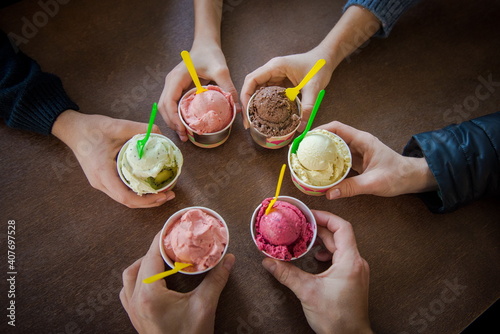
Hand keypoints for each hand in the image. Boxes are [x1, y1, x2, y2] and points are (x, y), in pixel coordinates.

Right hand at [52, 110, 174, 207]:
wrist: (72, 129)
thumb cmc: (91, 128)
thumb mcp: (117, 126)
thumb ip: (140, 129)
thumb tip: (161, 134)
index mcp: (103, 173)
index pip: (125, 197)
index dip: (146, 200)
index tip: (163, 195)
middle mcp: (101, 183)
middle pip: (128, 202)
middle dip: (151, 202)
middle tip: (170, 194)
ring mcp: (100, 183)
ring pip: (125, 199)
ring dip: (145, 198)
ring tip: (163, 191)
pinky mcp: (103, 180)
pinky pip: (122, 191)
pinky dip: (138, 192)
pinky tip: (150, 185)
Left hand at [120, 232, 234, 333]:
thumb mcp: (204, 306)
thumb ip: (216, 279)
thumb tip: (228, 259)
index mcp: (149, 294)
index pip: (152, 256)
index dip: (162, 238)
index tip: (172, 227)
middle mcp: (136, 300)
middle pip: (139, 264)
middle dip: (155, 250)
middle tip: (173, 244)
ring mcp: (132, 310)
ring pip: (128, 277)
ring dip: (143, 264)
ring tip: (162, 261)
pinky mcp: (135, 318)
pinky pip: (127, 292)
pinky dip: (137, 280)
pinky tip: (152, 281)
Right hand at [158, 42, 238, 141]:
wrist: (206, 43)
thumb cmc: (210, 53)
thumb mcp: (221, 69)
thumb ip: (228, 87)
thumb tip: (236, 108)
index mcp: (176, 78)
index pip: (168, 102)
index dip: (174, 118)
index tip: (184, 129)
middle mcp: (171, 83)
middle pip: (164, 108)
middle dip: (172, 123)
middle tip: (185, 137)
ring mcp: (172, 85)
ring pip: (166, 108)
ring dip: (173, 122)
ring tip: (185, 135)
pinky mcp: (177, 88)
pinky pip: (173, 105)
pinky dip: (177, 116)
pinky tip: (187, 124)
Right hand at [240, 50, 334, 130]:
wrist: (326, 59)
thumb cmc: (319, 67)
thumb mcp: (314, 87)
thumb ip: (308, 106)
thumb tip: (301, 126)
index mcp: (275, 67)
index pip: (251, 80)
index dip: (245, 96)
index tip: (247, 113)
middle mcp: (272, 70)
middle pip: (251, 86)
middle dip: (248, 104)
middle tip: (249, 123)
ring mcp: (275, 75)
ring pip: (258, 90)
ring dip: (255, 105)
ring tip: (255, 122)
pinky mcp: (280, 81)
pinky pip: (268, 93)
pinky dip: (265, 104)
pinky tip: (267, 116)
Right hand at [262, 210, 371, 333]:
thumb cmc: (337, 319)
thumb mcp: (307, 292)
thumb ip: (287, 274)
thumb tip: (269, 261)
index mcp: (350, 261)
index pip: (342, 227)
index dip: (325, 217)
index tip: (309, 214)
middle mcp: (357, 263)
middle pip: (339, 235)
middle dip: (319, 228)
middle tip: (301, 224)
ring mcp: (356, 271)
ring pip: (340, 246)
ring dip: (323, 240)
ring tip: (306, 239)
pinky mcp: (353, 278)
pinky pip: (341, 257)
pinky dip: (327, 252)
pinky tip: (316, 257)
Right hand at [316, 121, 437, 199]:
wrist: (412, 179)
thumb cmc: (398, 176)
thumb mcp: (374, 182)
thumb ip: (352, 187)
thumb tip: (329, 194)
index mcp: (363, 140)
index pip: (337, 128)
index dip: (320, 130)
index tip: (306, 138)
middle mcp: (359, 143)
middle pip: (333, 137)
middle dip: (317, 142)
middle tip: (302, 152)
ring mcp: (358, 152)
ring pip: (335, 148)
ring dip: (322, 153)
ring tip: (307, 161)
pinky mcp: (358, 161)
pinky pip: (340, 159)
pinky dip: (329, 163)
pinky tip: (321, 171)